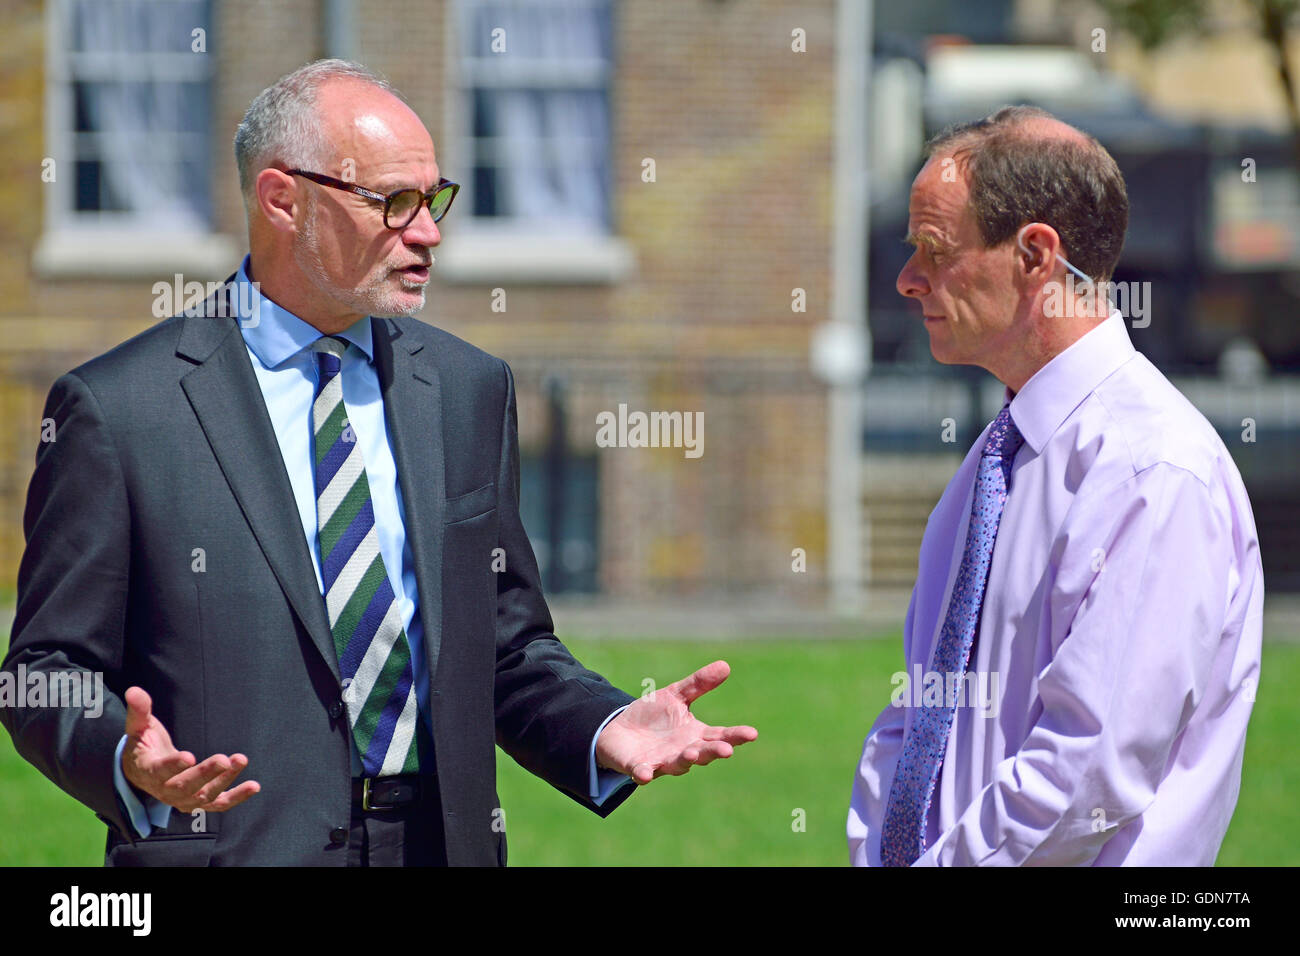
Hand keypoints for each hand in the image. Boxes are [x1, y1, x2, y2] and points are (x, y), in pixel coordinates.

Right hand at [121, 686, 259, 812]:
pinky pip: (218, 803)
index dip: (174, 765)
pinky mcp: (199, 802)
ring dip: (225, 780)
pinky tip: (254, 786)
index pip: (160, 771)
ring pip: (204, 795)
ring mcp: (182, 799)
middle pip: (185, 786)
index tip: (189, 756)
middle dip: (205, 773)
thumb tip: (134, 690)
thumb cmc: (143, 745)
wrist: (143, 772)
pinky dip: (236, 797)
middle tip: (223, 759)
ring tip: (240, 760)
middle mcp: (165, 790)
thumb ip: (139, 711)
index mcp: (149, 771)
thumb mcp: (139, 727)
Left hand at [596, 660, 756, 783]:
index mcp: (695, 735)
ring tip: (693, 753)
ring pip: (677, 764)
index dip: (735, 736)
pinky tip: (646, 774)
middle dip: (714, 752)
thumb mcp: (676, 696)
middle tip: (727, 749)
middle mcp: (683, 752)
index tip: (752, 733)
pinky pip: (642, 772)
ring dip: (686, 760)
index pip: (719, 736)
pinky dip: (644, 773)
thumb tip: (725, 665)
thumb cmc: (653, 716)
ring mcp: (661, 761)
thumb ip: (698, 684)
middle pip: (703, 753)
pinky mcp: (638, 766)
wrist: (619, 730)